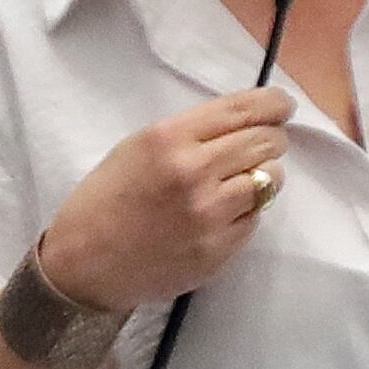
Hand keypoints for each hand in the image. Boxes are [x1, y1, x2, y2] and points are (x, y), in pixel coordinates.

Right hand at [39, 87, 293, 311]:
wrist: (85, 265)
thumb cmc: (106, 200)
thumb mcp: (137, 147)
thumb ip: (190, 133)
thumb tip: (245, 122)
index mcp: (169, 138)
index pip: (242, 110)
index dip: (273, 104)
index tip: (283, 105)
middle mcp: (194, 172)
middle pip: (266, 142)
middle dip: (271, 138)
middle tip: (264, 143)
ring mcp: (210, 214)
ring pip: (270, 180)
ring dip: (264, 175)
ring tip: (241, 180)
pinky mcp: (220, 249)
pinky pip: (255, 218)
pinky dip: (246, 211)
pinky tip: (222, 214)